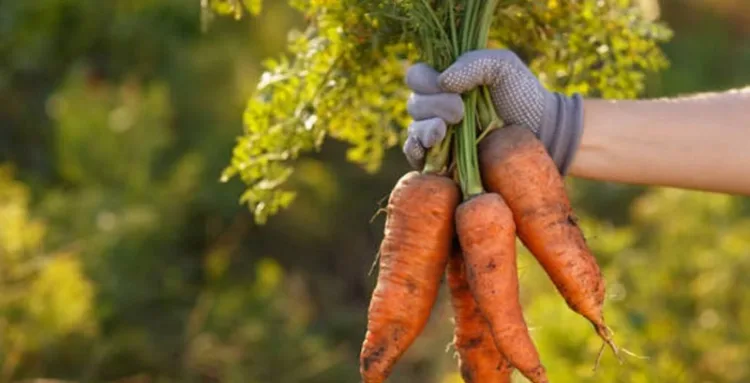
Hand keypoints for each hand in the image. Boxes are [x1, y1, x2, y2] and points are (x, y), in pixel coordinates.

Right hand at [403, 49, 583, 174]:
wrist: (542, 133)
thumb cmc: (523, 96)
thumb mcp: (503, 66)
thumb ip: (474, 63)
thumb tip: (443, 82)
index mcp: (446, 82)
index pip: (416, 77)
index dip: (425, 81)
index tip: (451, 87)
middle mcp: (437, 108)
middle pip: (414, 104)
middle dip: (434, 105)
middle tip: (460, 111)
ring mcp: (438, 136)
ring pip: (414, 130)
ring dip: (425, 128)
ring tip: (445, 130)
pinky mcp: (441, 162)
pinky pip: (415, 156)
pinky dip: (416, 150)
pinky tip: (429, 147)